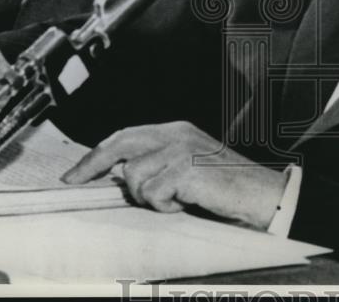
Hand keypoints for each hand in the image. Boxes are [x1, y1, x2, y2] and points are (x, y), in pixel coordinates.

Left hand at [62, 122, 287, 229]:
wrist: (264, 197)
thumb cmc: (227, 189)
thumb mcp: (188, 170)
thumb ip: (159, 165)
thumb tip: (120, 173)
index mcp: (176, 131)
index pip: (126, 136)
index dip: (98, 154)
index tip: (76, 173)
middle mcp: (177, 134)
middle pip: (120, 143)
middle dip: (92, 164)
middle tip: (74, 182)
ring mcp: (181, 149)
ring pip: (134, 177)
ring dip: (148, 198)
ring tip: (175, 202)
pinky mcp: (186, 169)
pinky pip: (153, 194)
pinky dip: (165, 207)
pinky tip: (186, 205)